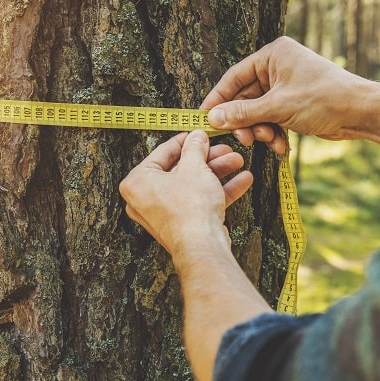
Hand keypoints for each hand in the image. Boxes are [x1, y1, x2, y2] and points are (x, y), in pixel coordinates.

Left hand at [120, 131, 252, 260]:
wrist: (202, 245)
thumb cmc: (189, 209)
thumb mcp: (194, 167)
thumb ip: (195, 148)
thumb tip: (197, 137)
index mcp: (138, 182)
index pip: (162, 153)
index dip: (185, 141)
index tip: (197, 135)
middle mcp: (146, 199)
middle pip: (181, 170)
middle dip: (208, 159)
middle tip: (223, 149)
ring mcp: (165, 214)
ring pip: (193, 185)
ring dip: (218, 173)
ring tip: (236, 161)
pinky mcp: (182, 225)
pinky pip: (199, 202)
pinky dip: (219, 191)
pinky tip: (241, 180)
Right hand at [201, 36, 378, 153]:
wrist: (360, 112)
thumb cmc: (323, 99)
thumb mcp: (277, 107)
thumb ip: (242, 113)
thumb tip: (213, 118)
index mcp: (273, 56)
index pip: (234, 77)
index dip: (218, 99)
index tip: (204, 119)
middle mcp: (277, 68)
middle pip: (245, 98)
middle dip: (245, 121)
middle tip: (244, 139)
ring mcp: (286, 87)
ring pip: (258, 112)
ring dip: (260, 130)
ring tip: (269, 141)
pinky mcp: (293, 104)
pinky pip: (272, 119)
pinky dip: (274, 133)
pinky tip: (281, 147)